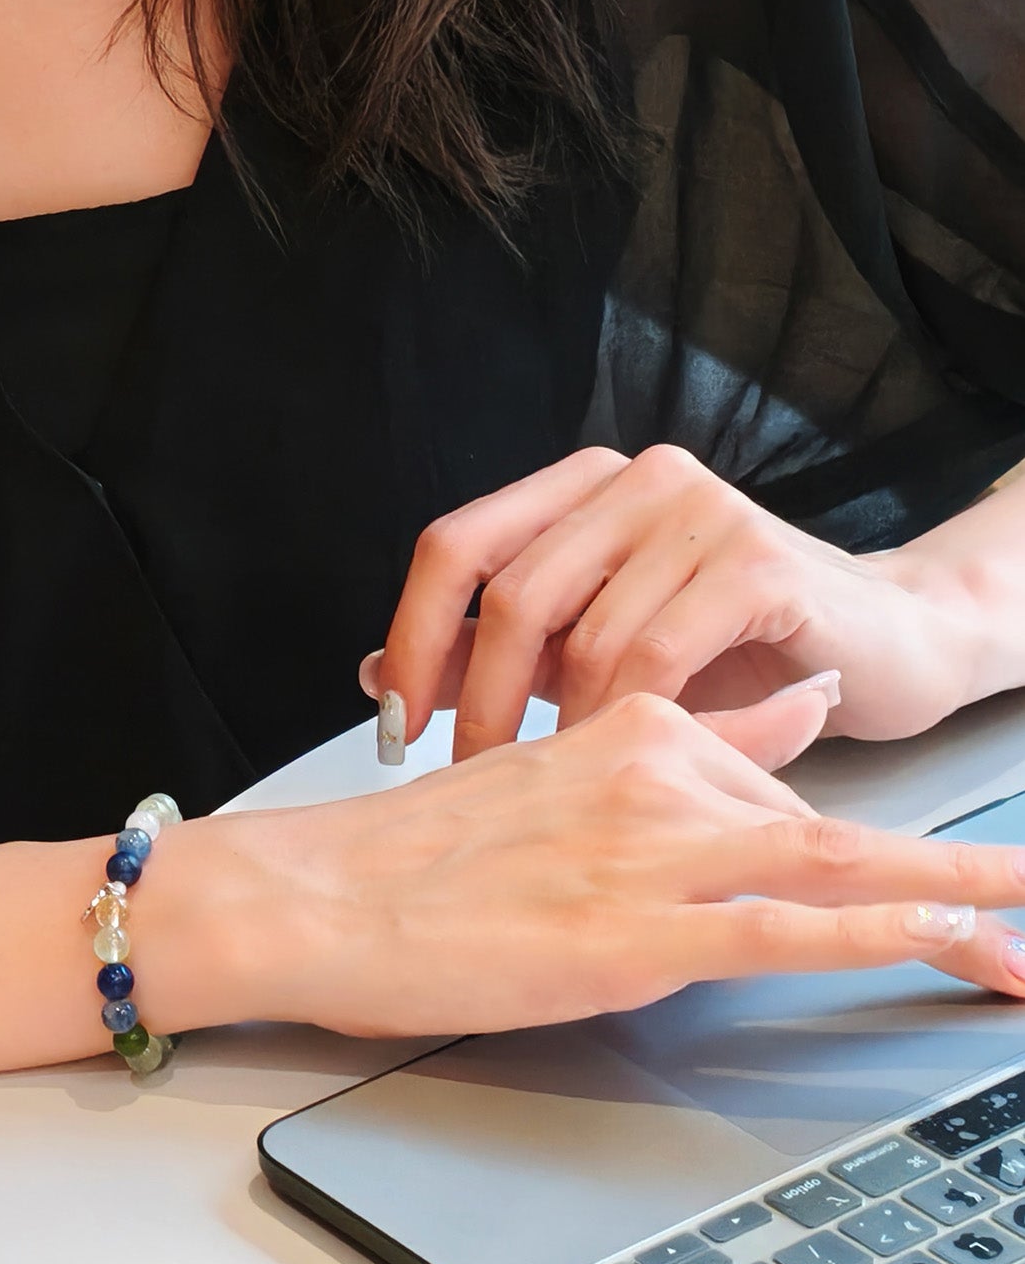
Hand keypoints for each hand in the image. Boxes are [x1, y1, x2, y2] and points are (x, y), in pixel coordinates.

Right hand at [195, 688, 1024, 1037]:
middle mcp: (658, 774)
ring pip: (839, 868)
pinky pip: (789, 932)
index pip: (775, 778)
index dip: (868, 836)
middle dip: (942, 873)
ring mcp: (653, 851)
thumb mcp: (540, 775)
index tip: (948, 864)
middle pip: (827, 827)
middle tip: (1020, 902)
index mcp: (629, 725)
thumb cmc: (410, 851)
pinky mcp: (638, 930)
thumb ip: (664, 739)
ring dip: (954, 897)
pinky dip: (886, 939)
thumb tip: (784, 709)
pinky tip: (954, 945)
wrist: (317, 893)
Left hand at [360, 444, 978, 759]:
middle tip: (471, 774)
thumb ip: (497, 652)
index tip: (392, 718)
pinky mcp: (753, 560)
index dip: (413, 634)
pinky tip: (626, 761)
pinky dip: (628, 722)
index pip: (456, 544)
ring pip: (582, 633)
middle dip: (479, 699)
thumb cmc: (738, 648)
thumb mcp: (597, 647)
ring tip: (557, 783)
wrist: (888, 642)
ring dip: (560, 726)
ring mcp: (695, 510)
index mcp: (579, 488)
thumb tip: (376, 671)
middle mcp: (631, 480)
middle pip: (509, 591)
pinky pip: (656, 655)